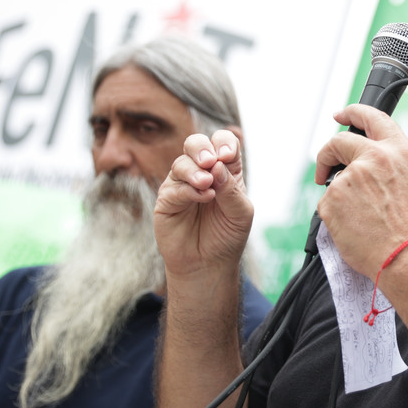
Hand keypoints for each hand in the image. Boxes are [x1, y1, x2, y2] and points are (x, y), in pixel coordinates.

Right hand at [154, 131, 252, 283]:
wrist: (209, 264)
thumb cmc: (227, 236)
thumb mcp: (240, 213)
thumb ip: (231, 189)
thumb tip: (217, 165)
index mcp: (224, 170)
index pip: (223, 144)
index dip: (224, 144)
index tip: (227, 156)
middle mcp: (202, 172)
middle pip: (196, 144)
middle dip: (202, 148)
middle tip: (210, 161)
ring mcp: (182, 184)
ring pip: (182, 163)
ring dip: (195, 171)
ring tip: (206, 184)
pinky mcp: (167, 200)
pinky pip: (174, 187)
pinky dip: (189, 190)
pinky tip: (203, 196)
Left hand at [314, 104, 407, 277]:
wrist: (407, 256)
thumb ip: (390, 164)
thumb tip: (367, 163)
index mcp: (398, 151)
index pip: (371, 117)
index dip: (352, 112)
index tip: (341, 115)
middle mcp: (374, 157)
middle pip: (338, 141)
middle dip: (327, 154)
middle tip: (325, 170)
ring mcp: (350, 177)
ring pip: (334, 182)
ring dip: (340, 198)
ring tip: (361, 220)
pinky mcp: (332, 199)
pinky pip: (326, 205)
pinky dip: (335, 217)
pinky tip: (353, 228)